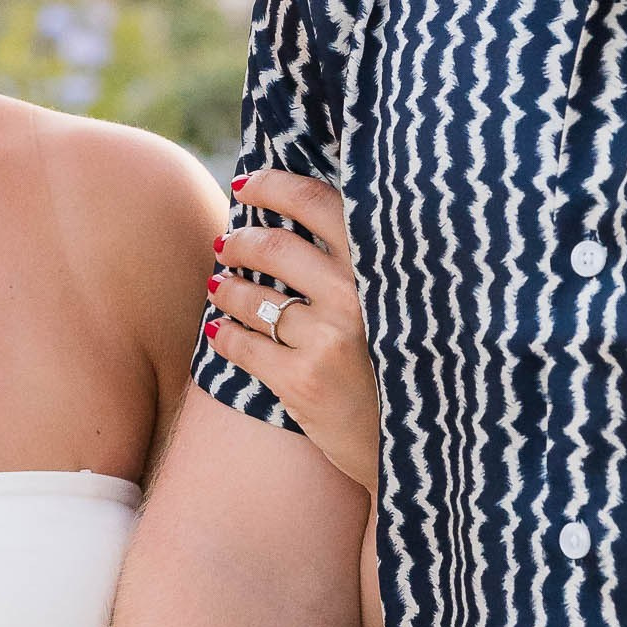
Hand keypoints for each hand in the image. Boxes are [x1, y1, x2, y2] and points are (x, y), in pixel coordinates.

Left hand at [205, 169, 378, 492]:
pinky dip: (223, 333)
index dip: (274, 185)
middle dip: (240, 241)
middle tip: (226, 243)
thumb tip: (296, 211)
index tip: (246, 183)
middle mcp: (355, 297)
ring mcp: (327, 340)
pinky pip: (242, 345)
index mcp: (380, 267)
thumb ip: (358, 261)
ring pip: (251, 297)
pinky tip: (219, 329)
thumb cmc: (398, 361)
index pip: (319, 203)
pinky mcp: (302, 381)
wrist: (408, 443)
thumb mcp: (395, 303)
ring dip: (226, 288)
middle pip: (275, 246)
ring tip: (220, 285)